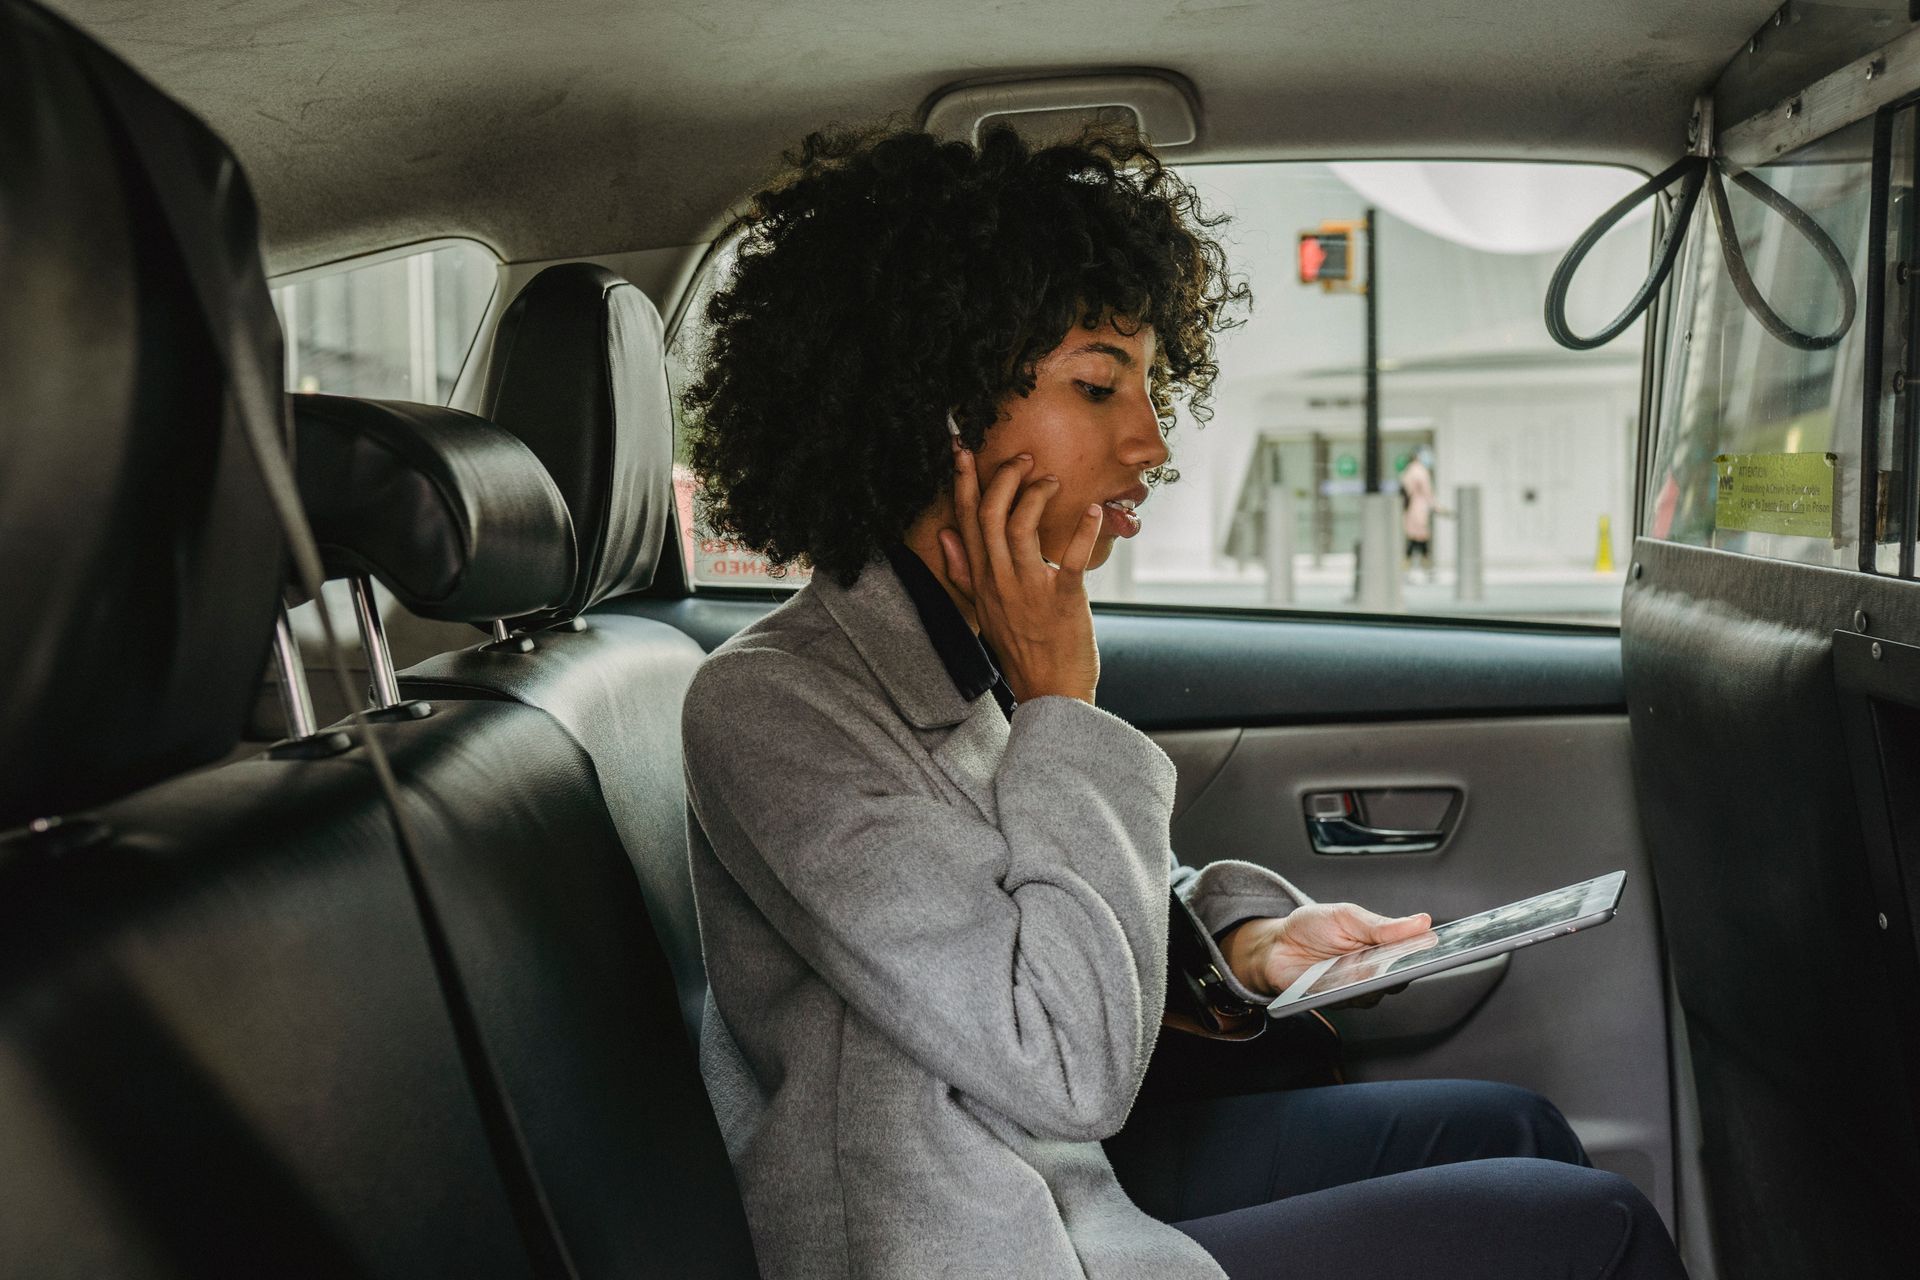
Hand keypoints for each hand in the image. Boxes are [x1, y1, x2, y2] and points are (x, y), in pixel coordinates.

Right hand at [936, 446, 1103, 704]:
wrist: (1050, 694)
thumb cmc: (1022, 650)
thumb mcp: (984, 610)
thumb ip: (963, 572)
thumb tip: (944, 535)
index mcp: (981, 581)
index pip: (965, 521)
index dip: (963, 482)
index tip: (962, 450)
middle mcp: (999, 581)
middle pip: (988, 515)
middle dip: (1002, 478)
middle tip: (1022, 458)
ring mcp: (1028, 590)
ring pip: (1019, 527)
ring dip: (1035, 495)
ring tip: (1052, 480)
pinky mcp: (1062, 600)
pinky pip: (1070, 558)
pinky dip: (1082, 530)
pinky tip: (1093, 510)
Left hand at [1218, 903, 1433, 999]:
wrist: (1273, 945)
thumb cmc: (1311, 927)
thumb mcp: (1346, 916)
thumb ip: (1382, 925)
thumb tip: (1422, 922)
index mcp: (1381, 945)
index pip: (1413, 953)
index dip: (1429, 952)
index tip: (1442, 946)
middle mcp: (1373, 970)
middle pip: (1400, 977)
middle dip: (1406, 969)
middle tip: (1407, 960)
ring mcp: (1356, 988)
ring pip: (1378, 992)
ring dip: (1375, 981)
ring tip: (1369, 967)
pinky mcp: (1337, 1001)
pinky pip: (1351, 1001)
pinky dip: (1350, 991)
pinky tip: (1344, 979)